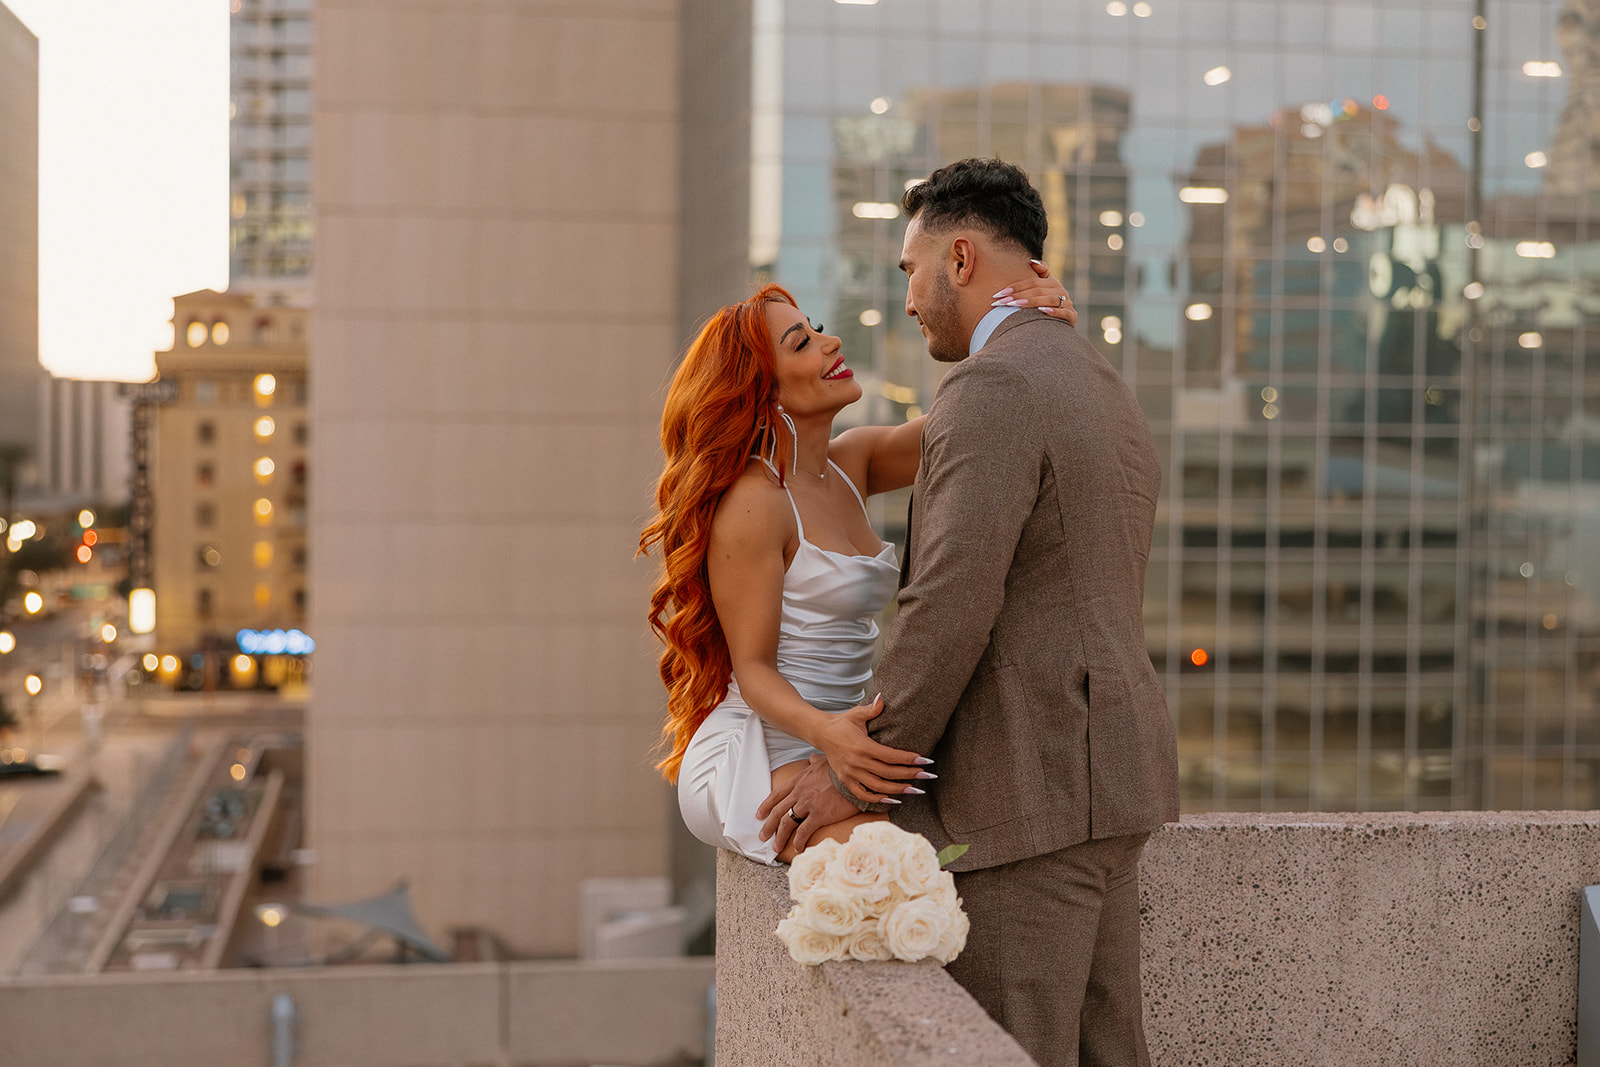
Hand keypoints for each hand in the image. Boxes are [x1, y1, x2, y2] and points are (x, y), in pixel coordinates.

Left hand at [757, 754, 863, 853]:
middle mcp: (799, 792)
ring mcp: (808, 804)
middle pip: (778, 811)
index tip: (760, 814)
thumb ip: (816, 761)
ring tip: (776, 847)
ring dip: (780, 836)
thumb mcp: (825, 761)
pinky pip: (803, 831)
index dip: (766, 806)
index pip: (777, 794)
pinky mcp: (819, 815)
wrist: (856, 775)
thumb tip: (812, 757)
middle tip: (763, 836)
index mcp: (799, 780)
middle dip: (768, 825)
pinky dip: (798, 841)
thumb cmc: (842, 768)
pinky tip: (797, 848)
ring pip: (787, 823)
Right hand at [814, 694, 931, 804]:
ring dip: (898, 790)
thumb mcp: (856, 714)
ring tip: (915, 790)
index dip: (909, 760)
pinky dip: (878, 799)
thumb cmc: (842, 723)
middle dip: (910, 774)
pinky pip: (863, 794)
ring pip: (878, 786)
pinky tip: (893, 799)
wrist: (821, 733)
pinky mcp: (845, 780)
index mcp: (862, 746)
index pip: (890, 756)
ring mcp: (850, 773)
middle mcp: (857, 762)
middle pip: (888, 773)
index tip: (925, 761)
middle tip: (928, 775)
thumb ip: (872, 709)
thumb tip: (882, 698)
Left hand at [991, 259, 1077, 325]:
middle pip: (1038, 290)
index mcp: (1052, 282)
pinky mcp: (1072, 316)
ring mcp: (1068, 303)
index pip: (1032, 282)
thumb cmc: (1048, 305)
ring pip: (1049, 300)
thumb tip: (1031, 261)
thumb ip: (1040, 273)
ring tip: (1014, 306)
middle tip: (1001, 302)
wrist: (1061, 327)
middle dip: (1018, 296)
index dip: (1015, 287)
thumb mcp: (1044, 288)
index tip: (999, 294)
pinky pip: (1063, 312)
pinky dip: (1053, 311)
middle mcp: (1061, 291)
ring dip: (1031, 302)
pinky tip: (1041, 311)